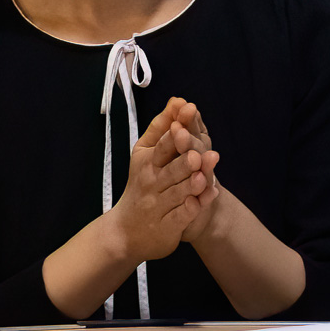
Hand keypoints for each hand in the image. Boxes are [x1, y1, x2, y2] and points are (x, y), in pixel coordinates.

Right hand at [106, 100, 214, 262]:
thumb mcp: (145, 153)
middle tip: (196, 155)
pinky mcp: (166, 227)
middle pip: (169, 170)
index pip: (161, 146)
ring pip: (177, 194)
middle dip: (182, 162)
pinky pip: (180, 217)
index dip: (173, 133)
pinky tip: (204, 200)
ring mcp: (158, 206)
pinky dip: (192, 209)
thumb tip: (178, 100)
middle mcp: (152, 183)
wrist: (125, 230)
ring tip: (202, 177)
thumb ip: (161, 127)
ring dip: (190, 185)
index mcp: (147, 163)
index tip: (186, 116)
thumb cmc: (141, 185)